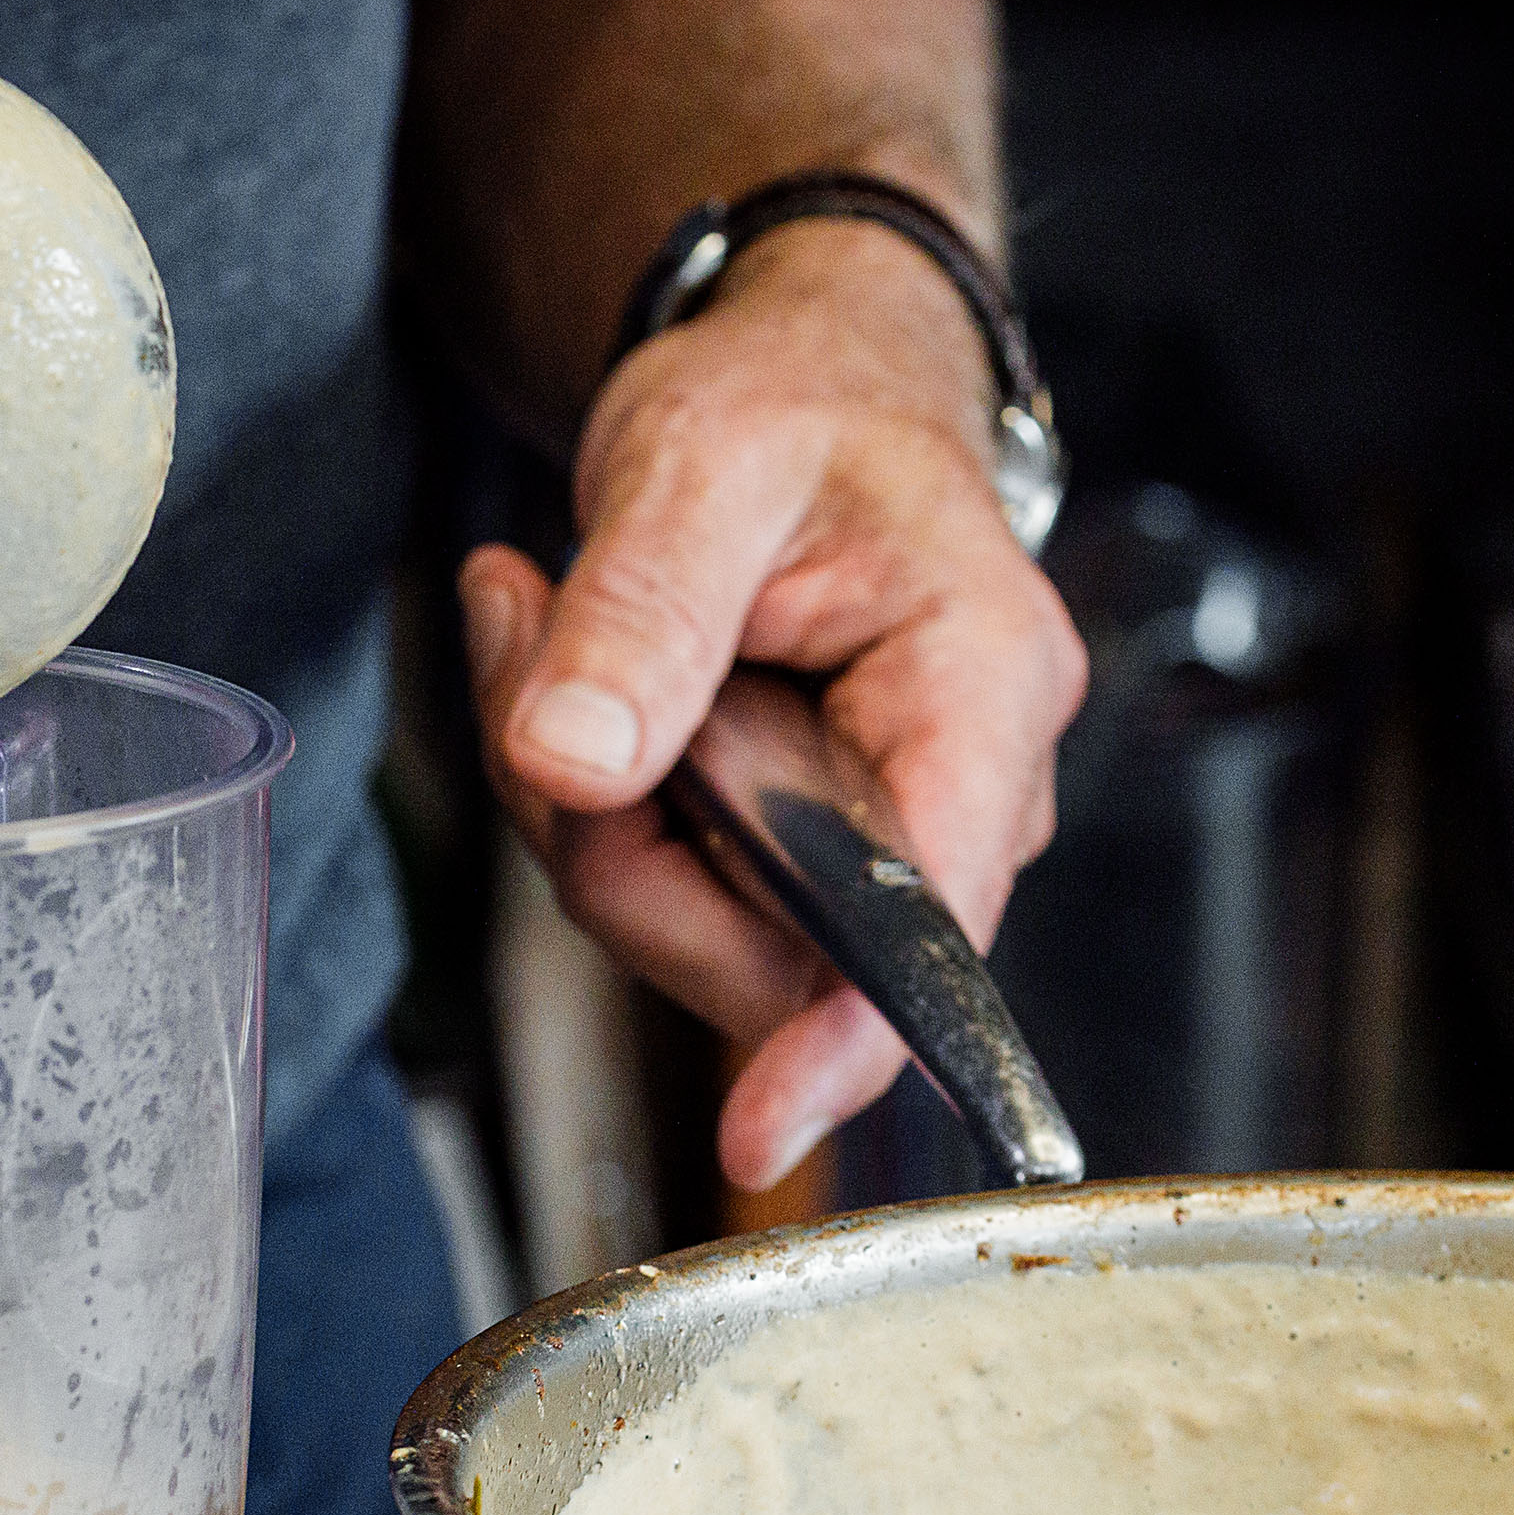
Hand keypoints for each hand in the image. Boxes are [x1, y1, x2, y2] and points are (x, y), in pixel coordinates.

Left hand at [458, 218, 1087, 1193]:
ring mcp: (881, 835)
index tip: (758, 1131)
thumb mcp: (701, 462)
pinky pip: (672, 890)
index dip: (840, 1038)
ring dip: (585, 806)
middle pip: (772, 944)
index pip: (931, 917)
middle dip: (617, 839)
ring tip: (547, 618)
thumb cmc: (797, 403)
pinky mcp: (802, 853)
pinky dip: (593, 799)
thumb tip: (572, 765)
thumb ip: (642, 614)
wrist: (810, 383)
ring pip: (697, 924)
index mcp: (981, 688)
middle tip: (533, 649)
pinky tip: (573, 668)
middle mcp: (961, 787)